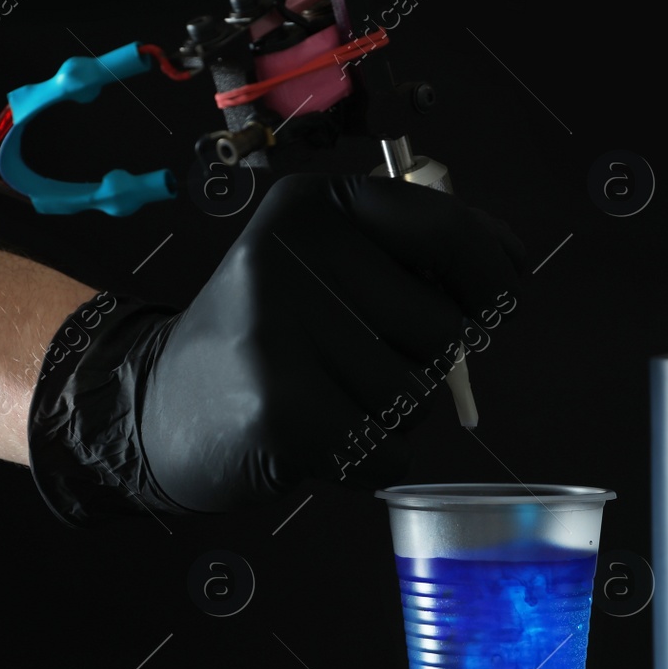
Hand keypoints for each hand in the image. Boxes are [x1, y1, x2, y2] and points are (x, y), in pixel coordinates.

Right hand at [28, 172, 527, 521]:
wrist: (156, 411)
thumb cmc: (269, 338)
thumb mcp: (326, 264)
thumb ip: (415, 254)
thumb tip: (511, 262)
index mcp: (313, 207)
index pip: (447, 231)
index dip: (493, 274)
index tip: (502, 298)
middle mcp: (290, 254)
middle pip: (445, 329)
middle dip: (424, 363)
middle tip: (355, 365)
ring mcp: (278, 330)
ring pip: (417, 397)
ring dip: (390, 417)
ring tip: (324, 399)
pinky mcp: (279, 408)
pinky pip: (388, 450)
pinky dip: (368, 461)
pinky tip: (315, 441)